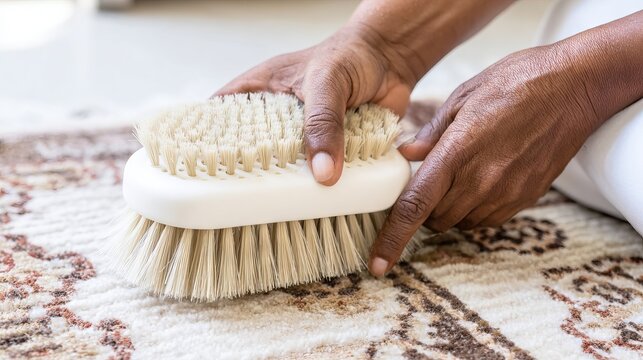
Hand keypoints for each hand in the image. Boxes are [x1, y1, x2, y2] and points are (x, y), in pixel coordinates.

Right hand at [215, 0, 515, 184]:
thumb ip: (322, 122)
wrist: (392, 58)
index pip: (219, 120)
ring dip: (286, 188)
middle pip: (251, 152)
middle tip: (238, 206)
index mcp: (259, 92)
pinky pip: (319, 176)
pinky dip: (317, 191)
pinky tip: (311, 210)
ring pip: (285, 169)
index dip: (206, 145)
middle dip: (248, 177)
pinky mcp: (329, 150)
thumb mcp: (326, 82)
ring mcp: (302, 136)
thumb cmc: (350, 56)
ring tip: (272, 216)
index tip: (199, 175)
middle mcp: (276, 117)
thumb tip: (323, 174)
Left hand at [369, 44, 604, 275]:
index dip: (392, 239)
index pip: (415, 206)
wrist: (575, 88)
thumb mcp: (463, 97)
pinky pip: (488, 219)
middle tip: (427, 184)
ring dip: (450, 210)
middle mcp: (480, 180)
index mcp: (456, 153)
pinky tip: (482, 181)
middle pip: (435, 220)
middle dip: (423, 211)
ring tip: (460, 176)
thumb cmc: (517, 82)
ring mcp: (506, 193)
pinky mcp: (525, 198)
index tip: (377, 263)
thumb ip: (431, 133)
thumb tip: (406, 154)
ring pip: (461, 223)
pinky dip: (475, 209)